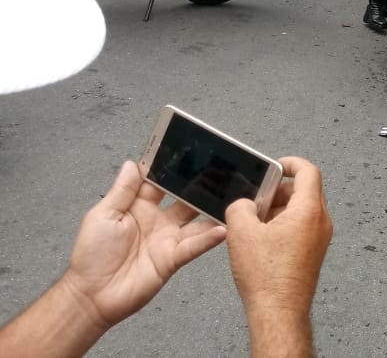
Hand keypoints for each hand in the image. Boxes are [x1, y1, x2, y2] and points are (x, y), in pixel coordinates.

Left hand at [62, 161, 226, 328]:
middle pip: (186, 199)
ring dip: (212, 212)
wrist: (91, 296)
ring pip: (197, 221)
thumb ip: (122, 191)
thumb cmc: (90, 257)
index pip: (161, 183)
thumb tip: (132, 164)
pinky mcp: (173, 259)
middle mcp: (157, 221)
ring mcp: (168, 239)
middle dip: (201, 187)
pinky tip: (222, 228)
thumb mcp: (102, 215)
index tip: (189, 154)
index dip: (174, 170)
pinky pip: (195, 246)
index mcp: (139, 207)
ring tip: (230, 199)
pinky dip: (209, 238)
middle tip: (220, 173)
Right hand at [225, 157, 331, 318]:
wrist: (278, 312)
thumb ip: (239, 207)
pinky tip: (262, 238)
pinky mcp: (313, 252)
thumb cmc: (268, 278)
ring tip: (255, 221)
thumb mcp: (241, 232)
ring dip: (279, 209)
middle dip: (278, 191)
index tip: (276, 166)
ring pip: (302, 210)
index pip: (309, 171)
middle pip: (305, 190)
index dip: (290, 163)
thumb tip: (242, 204)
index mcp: (309, 210)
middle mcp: (321, 222)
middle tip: (257, 198)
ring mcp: (319, 239)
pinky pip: (301, 227)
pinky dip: (284, 224)